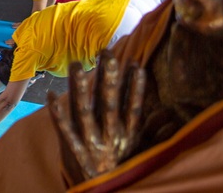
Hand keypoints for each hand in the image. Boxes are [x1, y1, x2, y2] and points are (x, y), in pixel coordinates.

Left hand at [47, 51, 145, 184]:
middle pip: (109, 103)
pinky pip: (63, 130)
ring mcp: (89, 144)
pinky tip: (51, 95)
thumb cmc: (121, 171)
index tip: (135, 65)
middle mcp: (109, 137)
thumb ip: (153, 133)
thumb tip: (171, 116)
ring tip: (76, 64)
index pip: (134, 108)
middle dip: (107, 78)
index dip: (134, 88)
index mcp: (127, 137)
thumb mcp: (140, 153)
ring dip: (79, 88)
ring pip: (83, 111)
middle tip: (105, 52)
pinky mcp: (71, 152)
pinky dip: (57, 114)